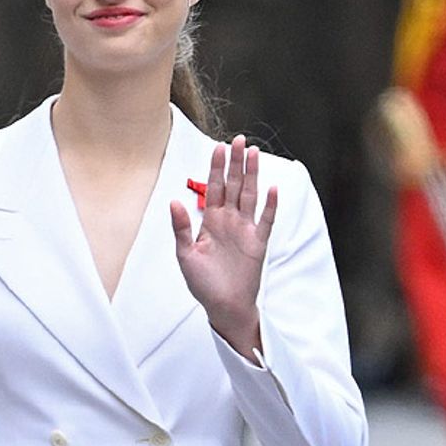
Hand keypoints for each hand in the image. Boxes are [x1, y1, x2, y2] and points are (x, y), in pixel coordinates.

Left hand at [170, 134, 277, 359]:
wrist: (223, 306)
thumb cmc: (203, 283)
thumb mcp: (185, 255)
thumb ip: (181, 228)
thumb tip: (173, 202)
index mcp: (210, 221)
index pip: (214, 188)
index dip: (216, 167)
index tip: (218, 147)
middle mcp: (229, 221)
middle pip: (233, 185)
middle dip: (236, 163)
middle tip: (239, 140)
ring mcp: (245, 230)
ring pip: (249, 196)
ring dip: (252, 175)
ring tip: (254, 153)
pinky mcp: (258, 243)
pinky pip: (266, 220)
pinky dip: (270, 205)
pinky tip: (272, 188)